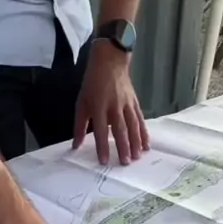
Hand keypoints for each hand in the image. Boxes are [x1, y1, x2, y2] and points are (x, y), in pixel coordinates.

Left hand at [73, 40, 149, 165]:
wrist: (110, 61)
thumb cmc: (93, 83)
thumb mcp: (81, 103)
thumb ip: (79, 125)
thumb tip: (76, 145)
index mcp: (98, 107)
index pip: (99, 130)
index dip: (102, 146)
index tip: (104, 160)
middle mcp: (114, 107)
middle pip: (119, 129)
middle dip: (123, 146)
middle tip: (125, 162)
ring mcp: (126, 104)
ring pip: (132, 125)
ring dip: (136, 142)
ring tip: (137, 157)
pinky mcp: (134, 102)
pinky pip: (140, 119)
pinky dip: (144, 133)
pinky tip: (146, 144)